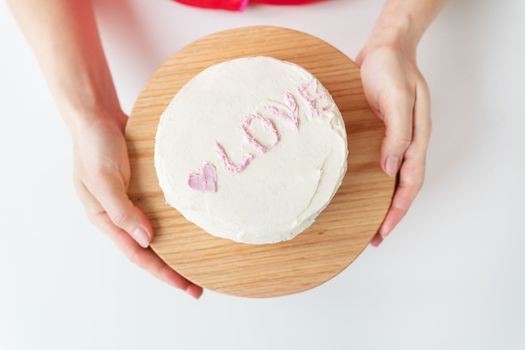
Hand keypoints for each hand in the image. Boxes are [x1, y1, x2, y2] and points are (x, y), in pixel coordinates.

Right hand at [72, 111, 202, 297]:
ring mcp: (131, 201)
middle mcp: (120, 215)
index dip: (162, 272)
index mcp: (106, 219)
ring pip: (155, 232)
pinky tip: (191, 225)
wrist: (96, 114)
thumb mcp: (103, 178)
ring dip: (175, 247)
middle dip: (172, 268)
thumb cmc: (94, 145)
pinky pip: (159, 211)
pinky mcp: (141, 187)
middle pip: (149, 249)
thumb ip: (122, 210)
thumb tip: (146, 241)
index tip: (186, 286)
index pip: (137, 254)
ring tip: (198, 261)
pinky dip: (174, 222)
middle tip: (198, 285)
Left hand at [356, 38, 430, 246]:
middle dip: (388, 215)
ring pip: (388, 179)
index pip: (409, 185)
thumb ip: (397, 134)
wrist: (383, 47)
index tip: (382, 232)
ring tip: (364, 221)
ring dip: (378, 201)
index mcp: (415, 139)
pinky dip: (368, 180)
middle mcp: (405, 143)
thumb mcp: (398, 99)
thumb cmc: (392, 68)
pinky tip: (356, 188)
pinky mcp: (376, 132)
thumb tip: (390, 169)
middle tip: (372, 238)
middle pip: (400, 188)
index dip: (397, 211)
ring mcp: (391, 138)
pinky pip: (375, 162)